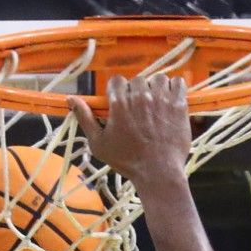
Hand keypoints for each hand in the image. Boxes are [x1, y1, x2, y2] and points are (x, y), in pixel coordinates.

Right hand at [68, 75, 192, 186]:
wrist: (158, 172)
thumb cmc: (127, 161)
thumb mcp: (98, 143)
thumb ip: (85, 118)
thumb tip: (71, 100)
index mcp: (119, 104)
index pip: (116, 81)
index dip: (118, 91)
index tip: (122, 102)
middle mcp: (140, 97)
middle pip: (137, 80)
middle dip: (137, 91)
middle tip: (140, 108)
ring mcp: (161, 99)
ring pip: (158, 78)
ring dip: (156, 88)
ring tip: (156, 103)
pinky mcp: (179, 105)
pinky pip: (178, 83)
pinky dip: (174, 87)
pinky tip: (171, 99)